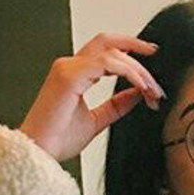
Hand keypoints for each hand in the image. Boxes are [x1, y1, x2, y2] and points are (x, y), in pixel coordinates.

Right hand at [17, 32, 165, 162]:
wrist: (38, 152)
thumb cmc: (57, 139)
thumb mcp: (96, 120)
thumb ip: (116, 106)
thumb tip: (138, 93)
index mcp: (74, 74)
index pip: (104, 51)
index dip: (128, 51)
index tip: (149, 59)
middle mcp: (69, 66)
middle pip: (107, 42)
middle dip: (134, 45)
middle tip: (155, 53)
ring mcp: (68, 68)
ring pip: (112, 54)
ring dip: (137, 70)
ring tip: (152, 90)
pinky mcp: (69, 76)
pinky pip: (107, 64)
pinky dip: (128, 73)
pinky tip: (141, 87)